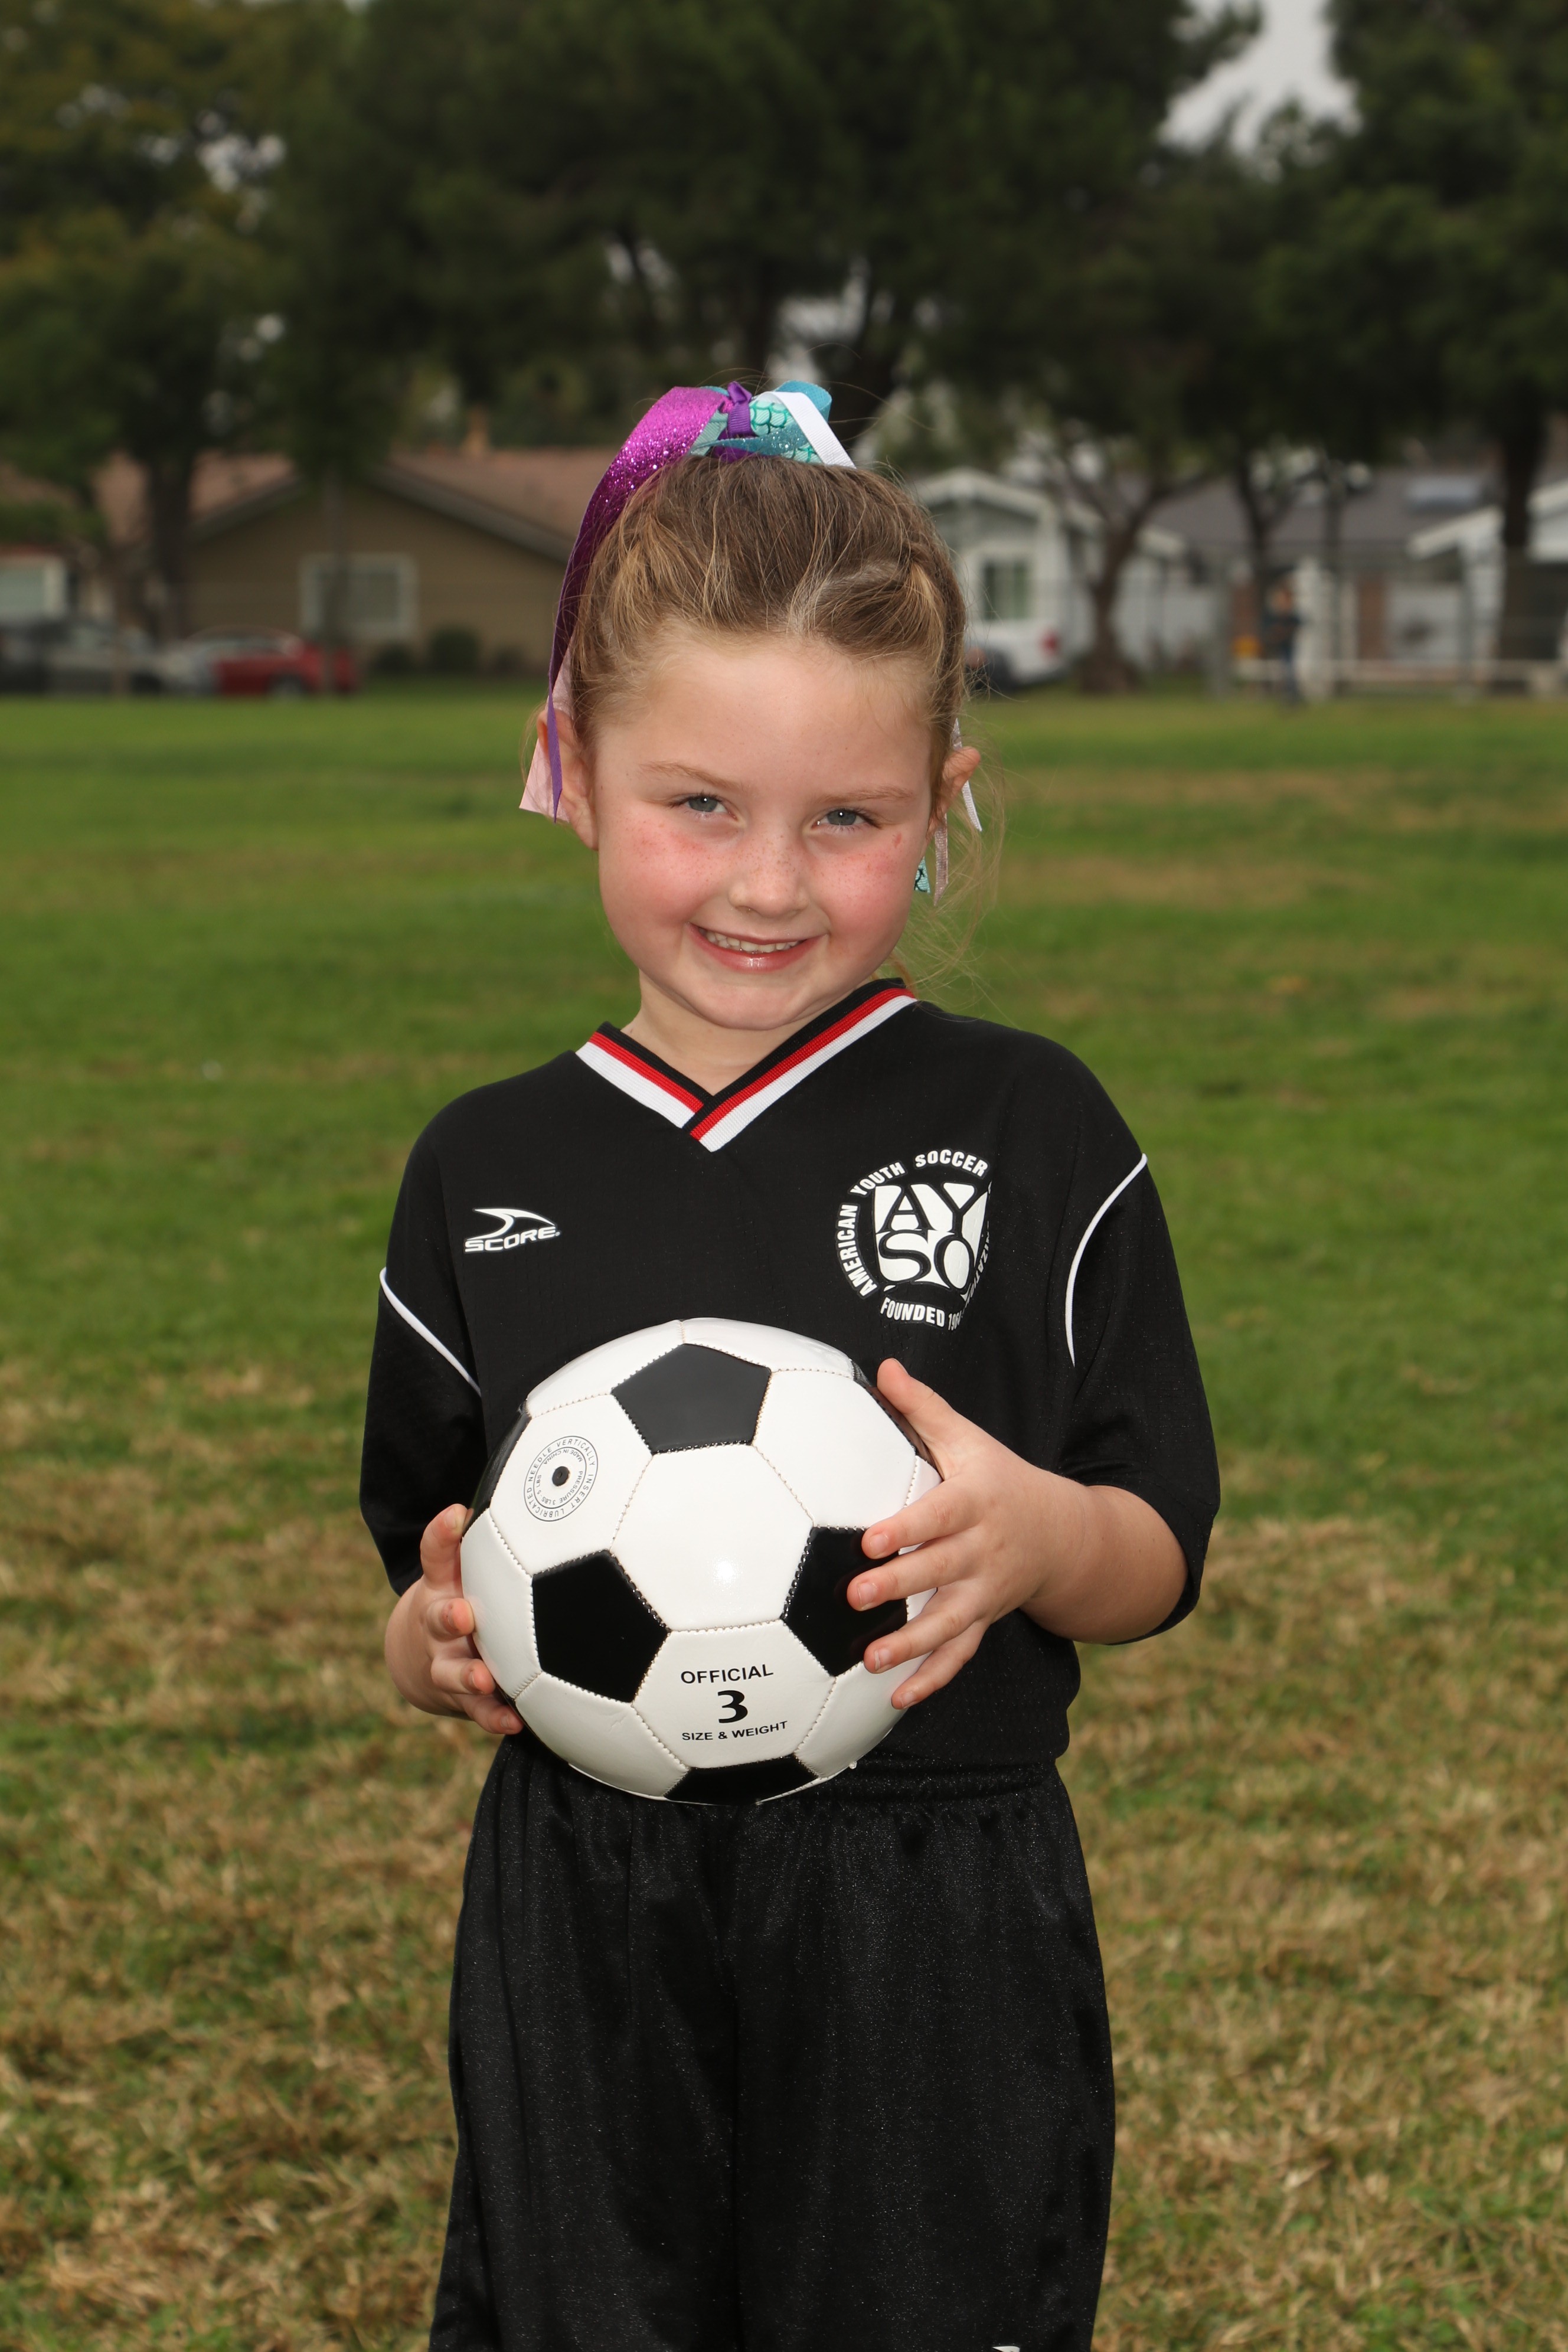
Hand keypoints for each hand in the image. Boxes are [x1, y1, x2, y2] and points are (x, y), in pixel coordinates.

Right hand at [383, 1505, 521, 1735]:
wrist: (419, 1657)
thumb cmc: (457, 1598)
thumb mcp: (457, 1568)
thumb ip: (480, 1538)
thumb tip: (509, 1495)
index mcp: (441, 1587)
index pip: (435, 1555)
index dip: (442, 1535)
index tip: (456, 1516)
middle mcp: (439, 1626)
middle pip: (438, 1619)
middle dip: (449, 1617)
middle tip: (462, 1614)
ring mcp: (447, 1663)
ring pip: (452, 1672)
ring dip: (467, 1675)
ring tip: (483, 1678)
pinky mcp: (462, 1696)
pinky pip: (478, 1710)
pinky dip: (494, 1717)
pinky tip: (515, 1722)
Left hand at [847, 1360, 1187, 1709]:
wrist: (1061, 1533)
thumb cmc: (998, 1479)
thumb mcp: (967, 1439)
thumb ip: (922, 1408)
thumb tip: (883, 1367)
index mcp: (974, 1503)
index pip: (939, 1516)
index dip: (907, 1527)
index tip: (871, 1539)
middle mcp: (982, 1552)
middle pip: (940, 1572)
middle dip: (900, 1586)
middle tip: (856, 1596)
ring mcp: (985, 1593)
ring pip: (949, 1624)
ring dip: (911, 1645)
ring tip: (870, 1660)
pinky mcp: (983, 1621)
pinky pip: (960, 1656)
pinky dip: (932, 1680)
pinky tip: (897, 1699)